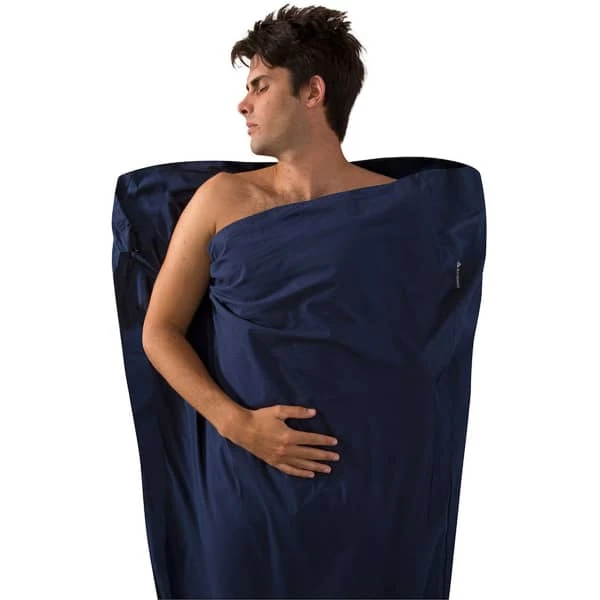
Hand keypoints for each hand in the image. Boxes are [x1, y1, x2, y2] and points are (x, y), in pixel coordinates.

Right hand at [225, 405, 339, 477]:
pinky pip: (290, 470)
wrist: (242, 429)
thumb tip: (314, 412)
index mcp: (289, 436)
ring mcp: (280, 457)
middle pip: (309, 453)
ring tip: (328, 469)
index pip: (311, 439)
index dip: (324, 441)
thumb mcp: (279, 411)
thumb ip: (297, 412)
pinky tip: (310, 474)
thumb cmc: (261, 417)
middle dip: (324, 455)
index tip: (335, 442)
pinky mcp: (274, 462)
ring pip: (302, 464)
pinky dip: (301, 473)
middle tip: (336, 457)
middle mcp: (286, 449)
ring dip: (316, 466)